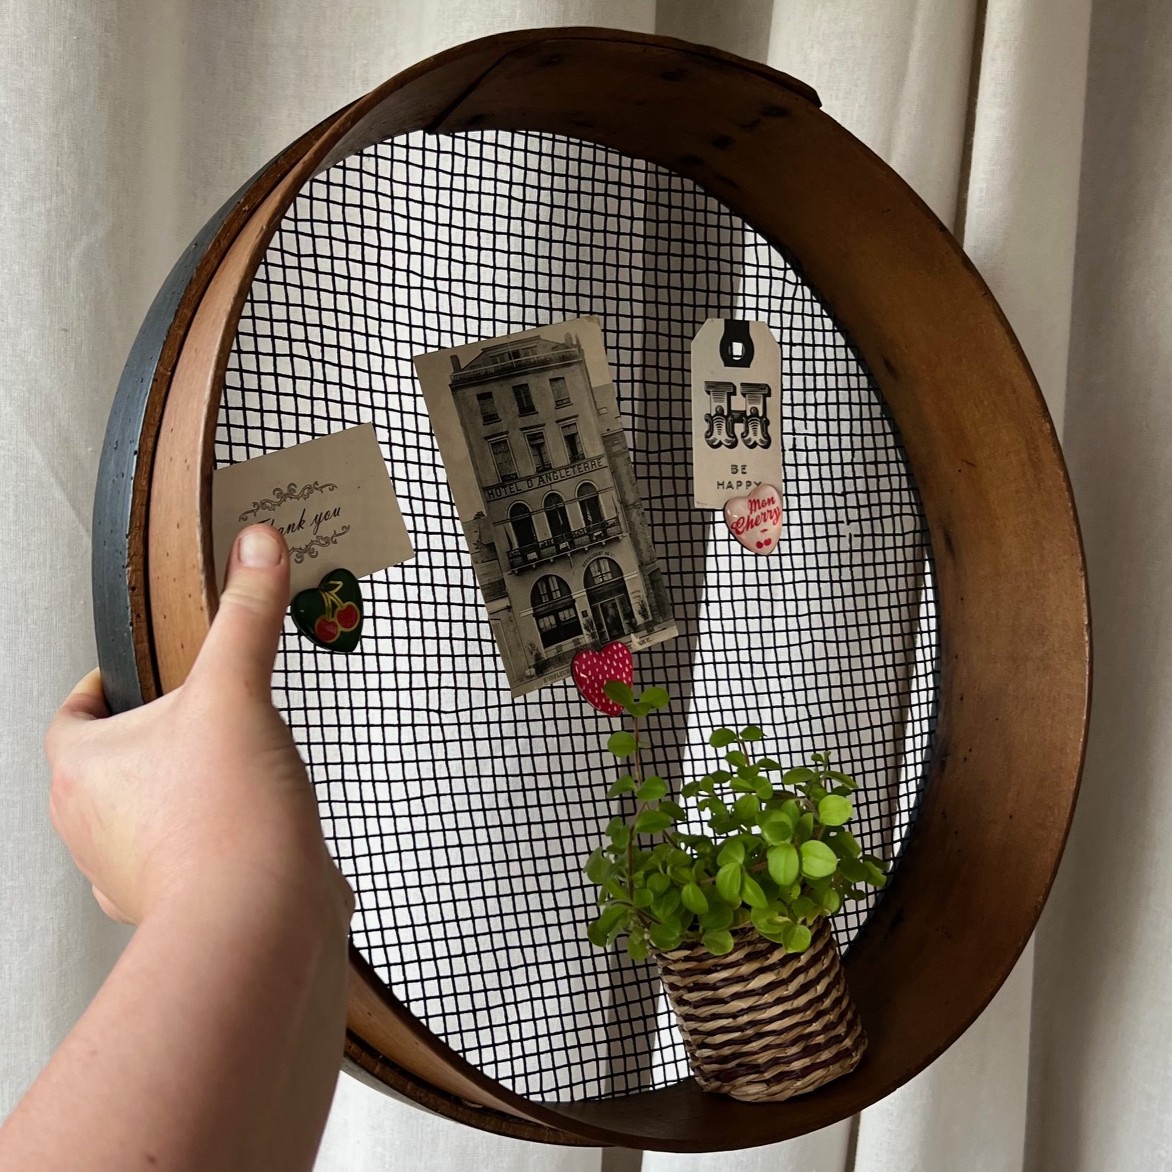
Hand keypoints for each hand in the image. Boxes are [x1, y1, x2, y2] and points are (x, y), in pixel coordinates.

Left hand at [46, 525, 352, 925]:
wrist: (258, 924)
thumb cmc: (223, 822)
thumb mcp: (236, 692)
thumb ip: (246, 615)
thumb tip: (254, 551)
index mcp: (83, 769)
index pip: (73, 713)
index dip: (101, 687)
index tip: (129, 676)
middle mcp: (92, 828)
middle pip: (110, 765)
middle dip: (154, 739)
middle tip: (198, 716)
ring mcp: (130, 873)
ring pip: (142, 817)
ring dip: (178, 794)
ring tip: (231, 769)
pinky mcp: (178, 905)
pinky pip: (183, 861)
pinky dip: (212, 841)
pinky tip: (255, 823)